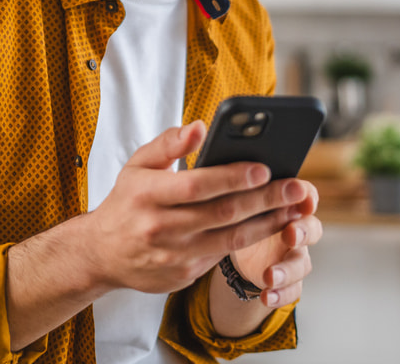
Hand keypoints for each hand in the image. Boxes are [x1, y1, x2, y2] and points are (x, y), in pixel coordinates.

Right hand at [83, 121, 312, 294]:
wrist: (102, 254)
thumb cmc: (127, 203)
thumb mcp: (137, 166)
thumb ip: (168, 144)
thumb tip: (200, 126)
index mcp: (146, 194)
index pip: (196, 185)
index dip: (232, 177)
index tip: (263, 167)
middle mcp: (160, 227)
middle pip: (222, 212)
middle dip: (265, 199)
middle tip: (297, 187)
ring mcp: (174, 254)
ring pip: (231, 239)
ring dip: (268, 223)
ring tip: (294, 208)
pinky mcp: (184, 274)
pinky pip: (224, 256)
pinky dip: (251, 240)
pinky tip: (272, 226)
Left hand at [231, 181, 320, 308]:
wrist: (231, 239)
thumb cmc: (233, 207)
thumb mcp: (229, 190)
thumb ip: (230, 176)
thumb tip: (208, 147)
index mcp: (284, 201)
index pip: (304, 194)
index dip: (306, 196)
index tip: (302, 198)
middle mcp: (294, 227)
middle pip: (310, 228)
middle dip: (302, 230)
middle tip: (289, 234)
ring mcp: (292, 254)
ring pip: (302, 263)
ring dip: (288, 269)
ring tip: (269, 276)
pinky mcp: (286, 278)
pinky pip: (293, 289)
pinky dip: (281, 294)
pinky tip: (265, 296)